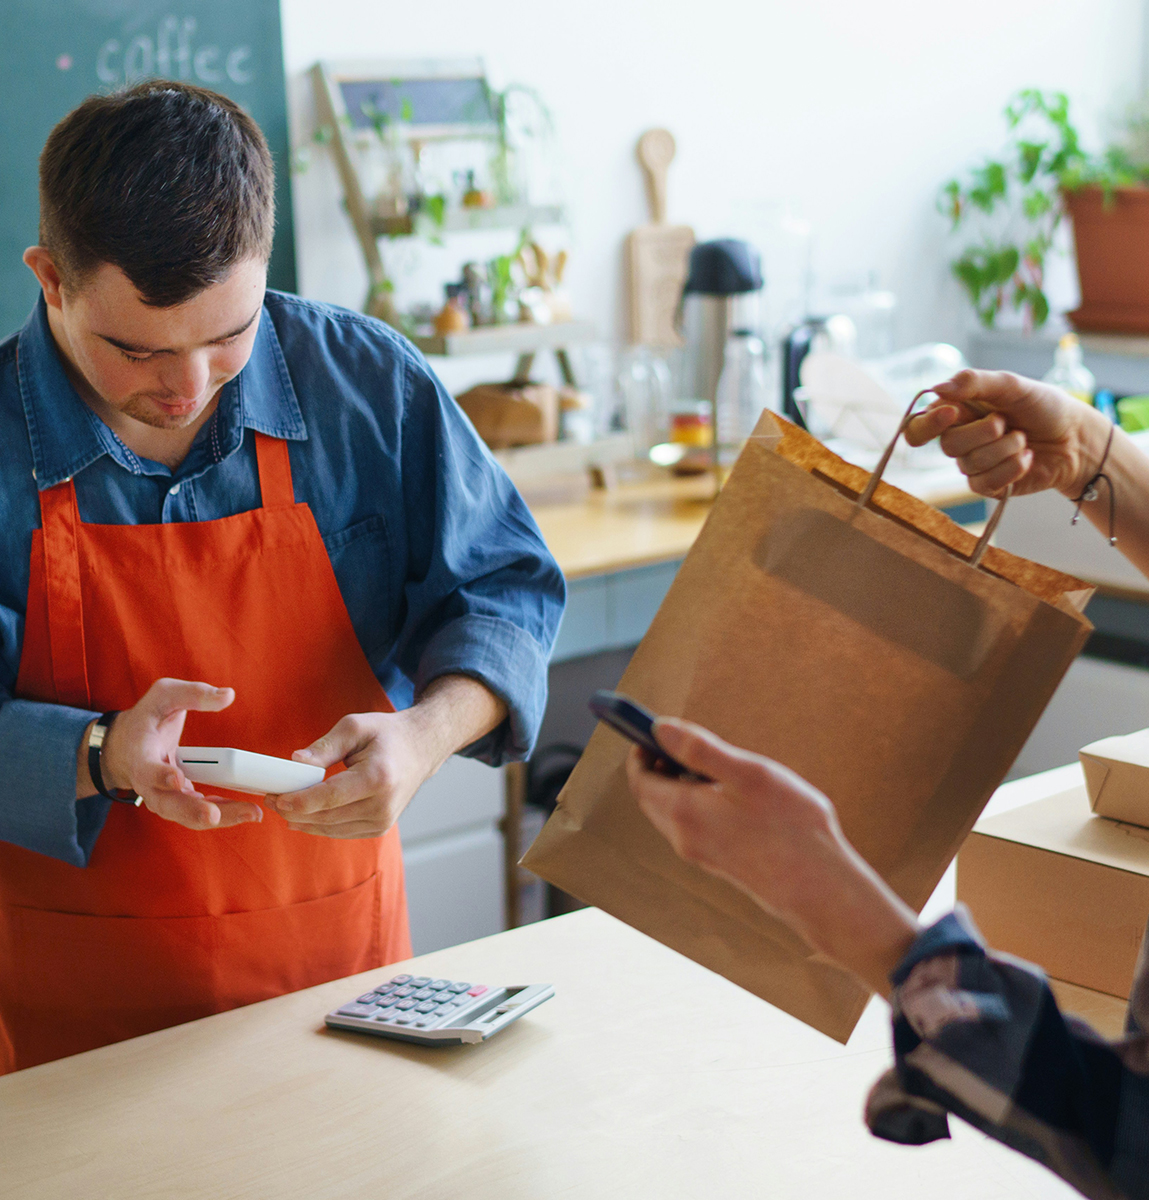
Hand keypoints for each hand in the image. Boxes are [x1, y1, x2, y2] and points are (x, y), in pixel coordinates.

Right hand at [97, 678, 262, 828]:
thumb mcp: (164, 695)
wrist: (126, 745)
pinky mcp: (178, 802)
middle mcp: (149, 784)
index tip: (177, 779)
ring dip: (220, 817)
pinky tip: (245, 810)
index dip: (161, 776)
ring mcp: (163, 797)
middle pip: (168, 804)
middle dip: (192, 812)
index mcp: (141, 755)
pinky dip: (222, 813)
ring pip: (187, 815)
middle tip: (215, 816)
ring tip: (250, 814)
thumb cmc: (147, 718)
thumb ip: (194, 694)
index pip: (147, 770)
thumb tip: (228, 695)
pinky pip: (198, 813)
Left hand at [268, 710, 433, 838]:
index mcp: (379, 777)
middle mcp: (384, 804)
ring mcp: (384, 820)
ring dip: (304, 820)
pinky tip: (304, 815)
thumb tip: (294, 763)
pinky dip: (320, 824)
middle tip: (271, 799)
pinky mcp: (379, 828)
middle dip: (295, 810)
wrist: (421, 749)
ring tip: (283, 805)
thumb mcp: (356, 727)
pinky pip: (340, 831)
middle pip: (327, 816)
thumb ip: (325, 747)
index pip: (330, 797)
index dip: (299, 801)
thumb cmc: (388, 735)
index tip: (276, 797)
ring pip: (331, 828)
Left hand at [626, 718, 917, 995]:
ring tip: (715, 766)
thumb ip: (699, 749)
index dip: (640, 753)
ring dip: (680, 785)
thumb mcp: (747, 773)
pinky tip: (732, 795)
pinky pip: (692, 826)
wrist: (820, 889)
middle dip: (659, 766)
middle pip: (652, 798)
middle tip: (683, 743)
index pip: (640, 781)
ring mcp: (700, 854)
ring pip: (673, 813)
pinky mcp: (719, 863)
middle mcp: (684, 838)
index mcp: (683, 812)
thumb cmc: (790, 827)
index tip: (650, 731)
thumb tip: (659, 728)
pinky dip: (697, 803)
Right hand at [904, 368, 1109, 498]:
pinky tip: (1027, 458)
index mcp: (956, 412)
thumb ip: (975, 382)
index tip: (952, 412)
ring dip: (1005, 449)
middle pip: (947, 446)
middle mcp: (959, 439)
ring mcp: (973, 465)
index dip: (927, 425)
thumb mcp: (1011, 385)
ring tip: (1024, 439)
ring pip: (970, 464)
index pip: (918, 427)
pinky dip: (1011, 468)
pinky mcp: (989, 486)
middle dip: (983, 433)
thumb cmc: (1042, 406)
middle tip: (1006, 422)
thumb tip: (938, 388)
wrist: (1075, 436)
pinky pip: (985, 483)